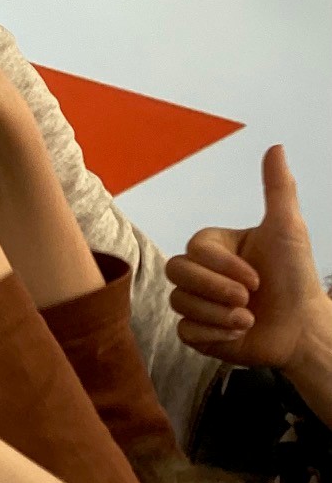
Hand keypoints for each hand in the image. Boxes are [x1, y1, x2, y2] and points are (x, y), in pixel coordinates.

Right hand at [166, 145, 326, 369]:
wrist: (305, 331)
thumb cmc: (297, 279)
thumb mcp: (288, 230)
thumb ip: (278, 188)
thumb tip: (276, 147)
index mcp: (215, 248)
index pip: (193, 249)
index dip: (222, 266)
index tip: (256, 278)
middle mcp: (202, 273)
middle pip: (176, 272)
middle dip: (216, 289)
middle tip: (247, 299)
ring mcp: (197, 302)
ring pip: (179, 302)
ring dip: (219, 315)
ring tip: (247, 319)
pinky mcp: (198, 332)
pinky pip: (185, 331)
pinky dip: (213, 335)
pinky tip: (237, 333)